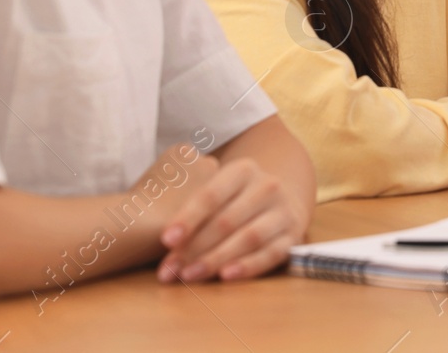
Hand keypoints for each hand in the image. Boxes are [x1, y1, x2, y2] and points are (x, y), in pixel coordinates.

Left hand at [155, 147, 304, 282]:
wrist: (279, 200)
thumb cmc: (231, 198)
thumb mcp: (216, 187)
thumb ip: (192, 200)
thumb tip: (155, 226)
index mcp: (244, 169)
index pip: (211, 194)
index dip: (187, 218)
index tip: (165, 240)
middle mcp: (267, 186)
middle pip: (226, 220)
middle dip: (195, 248)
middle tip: (170, 270)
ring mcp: (282, 211)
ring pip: (247, 238)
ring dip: (216, 260)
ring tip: (189, 276)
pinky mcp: (293, 236)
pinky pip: (270, 254)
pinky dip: (248, 267)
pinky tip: (225, 277)